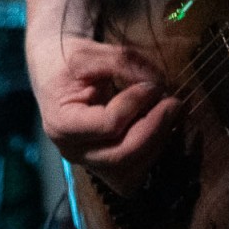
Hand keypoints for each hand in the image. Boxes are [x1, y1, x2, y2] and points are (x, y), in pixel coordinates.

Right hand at [30, 34, 182, 192]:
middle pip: (121, 155)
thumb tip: (158, 83)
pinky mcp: (103, 166)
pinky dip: (151, 155)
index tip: (152, 85)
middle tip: (174, 103)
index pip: (108, 124)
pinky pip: (132, 176)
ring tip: (167, 115)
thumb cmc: (69, 62)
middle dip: (155, 129)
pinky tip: (158, 130)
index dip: (136, 104)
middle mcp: (72, 151)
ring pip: (130, 173)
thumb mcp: (90, 52)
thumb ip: (123, 62)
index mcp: (62, 123)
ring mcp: (87, 162)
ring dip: (156, 144)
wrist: (54, 73)